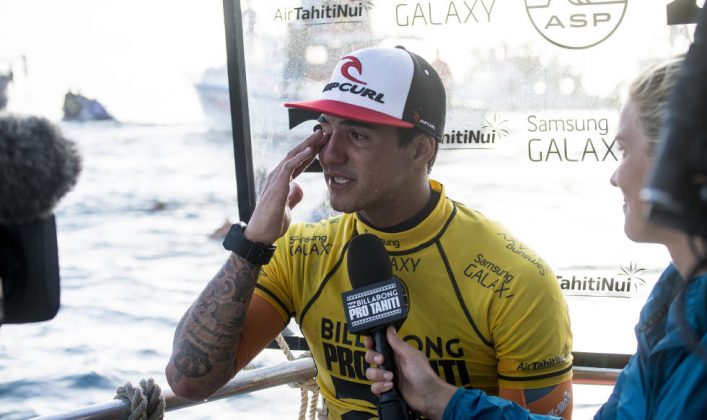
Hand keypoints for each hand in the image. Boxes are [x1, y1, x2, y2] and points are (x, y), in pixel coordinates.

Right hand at [244, 128, 328, 243]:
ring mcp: (275, 179)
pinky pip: (288, 166)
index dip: (311, 152)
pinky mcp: (277, 185)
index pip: (298, 162)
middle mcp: (277, 176)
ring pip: (292, 156)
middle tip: (325, 132)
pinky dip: (300, 157)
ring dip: (307, 145)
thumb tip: (299, 187)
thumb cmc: (272, 222)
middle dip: (311, 143)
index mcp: (281, 180)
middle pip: (296, 154)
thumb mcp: (288, 207)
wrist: (261, 234)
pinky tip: (310, 151)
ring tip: (320, 135)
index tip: (324, 144)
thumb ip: (293, 196)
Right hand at [364, 326, 457, 419]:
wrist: (428, 396)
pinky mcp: (386, 389)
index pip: (378, 343)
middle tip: (381, 360)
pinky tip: (390, 387)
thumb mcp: (410, 355)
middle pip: (370, 357)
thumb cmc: (423, 373)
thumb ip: (397, 343)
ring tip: (391, 378)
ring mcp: (387, 376)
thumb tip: (389, 327)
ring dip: (378, 374)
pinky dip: (380, 387)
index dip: (370, 342)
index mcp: (395, 352)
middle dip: (373, 358)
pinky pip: (374, 387)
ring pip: (370, 372)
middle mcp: (389, 362)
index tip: (370, 344)